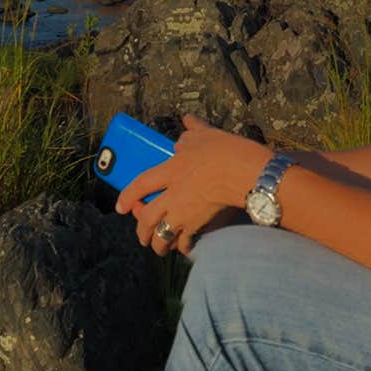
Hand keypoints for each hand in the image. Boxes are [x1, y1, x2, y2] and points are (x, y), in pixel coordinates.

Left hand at [116, 115, 278, 255]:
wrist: (249, 174)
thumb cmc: (227, 152)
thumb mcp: (206, 135)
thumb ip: (192, 130)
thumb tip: (187, 121)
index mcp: (170, 171)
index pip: (140, 184)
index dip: (127, 196)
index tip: (121, 207)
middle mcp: (173, 195)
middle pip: (147, 217)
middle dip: (141, 230)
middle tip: (141, 237)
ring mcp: (185, 212)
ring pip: (162, 234)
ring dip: (157, 244)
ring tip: (157, 248)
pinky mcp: (202, 223)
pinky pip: (186, 241)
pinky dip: (183, 246)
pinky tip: (184, 249)